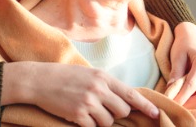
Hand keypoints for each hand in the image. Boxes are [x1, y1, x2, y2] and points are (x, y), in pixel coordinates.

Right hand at [2, 62, 158, 126]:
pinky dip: (88, 125)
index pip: (131, 94)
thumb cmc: (65, 76)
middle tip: (104, 110)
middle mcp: (99, 89)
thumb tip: (125, 99)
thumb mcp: (89, 74)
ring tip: (87, 111)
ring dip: (101, 121)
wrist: (39, 80)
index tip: (156, 114)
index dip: (145, 106)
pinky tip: (78, 116)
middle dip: (117, 115)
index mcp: (104, 77)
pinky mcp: (77, 115)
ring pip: (108, 122)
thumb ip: (106, 85)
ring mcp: (88, 102)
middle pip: (122, 111)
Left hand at [168, 22, 195, 107]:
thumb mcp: (177, 56)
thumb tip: (170, 93)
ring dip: (194, 104)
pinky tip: (188, 98)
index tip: (170, 104)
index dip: (180, 98)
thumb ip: (175, 74)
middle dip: (190, 105)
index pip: (192, 86)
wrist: (194, 38)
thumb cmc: (184, 46)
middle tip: (175, 105)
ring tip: (180, 100)